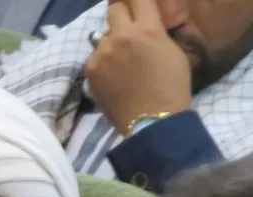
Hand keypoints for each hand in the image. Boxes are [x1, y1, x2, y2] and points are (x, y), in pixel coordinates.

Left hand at [85, 0, 192, 135]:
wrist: (152, 120)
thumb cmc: (171, 86)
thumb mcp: (172, 51)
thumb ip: (155, 32)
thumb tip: (144, 25)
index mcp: (147, 29)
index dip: (137, 1)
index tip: (136, 5)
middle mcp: (121, 36)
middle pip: (114, 10)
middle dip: (121, 15)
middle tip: (128, 29)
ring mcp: (101, 53)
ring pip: (103, 37)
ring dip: (111, 43)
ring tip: (121, 64)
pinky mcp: (89, 69)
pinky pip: (95, 57)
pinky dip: (102, 63)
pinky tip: (113, 78)